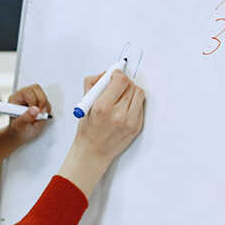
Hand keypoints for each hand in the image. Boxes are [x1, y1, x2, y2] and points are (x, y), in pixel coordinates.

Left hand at [5, 83, 52, 144]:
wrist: (21, 135)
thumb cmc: (18, 130)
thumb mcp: (20, 126)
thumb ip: (26, 117)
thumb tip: (35, 109)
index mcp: (15, 98)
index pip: (27, 92)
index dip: (33, 102)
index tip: (35, 113)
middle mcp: (23, 96)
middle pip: (36, 89)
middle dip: (41, 103)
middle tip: (39, 114)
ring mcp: (32, 98)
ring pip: (43, 95)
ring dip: (44, 108)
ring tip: (38, 118)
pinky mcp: (39, 103)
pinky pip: (47, 102)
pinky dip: (46, 111)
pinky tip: (40, 117)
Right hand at [58, 70, 144, 194]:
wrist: (93, 151)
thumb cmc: (87, 128)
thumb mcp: (83, 103)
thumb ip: (92, 83)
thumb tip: (106, 72)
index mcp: (103, 107)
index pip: (120, 80)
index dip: (117, 74)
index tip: (114, 75)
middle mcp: (118, 115)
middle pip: (131, 86)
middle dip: (123, 83)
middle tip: (116, 87)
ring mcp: (130, 122)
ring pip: (139, 94)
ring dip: (130, 91)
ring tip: (121, 97)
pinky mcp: (136, 126)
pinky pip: (140, 105)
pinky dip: (133, 103)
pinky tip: (124, 108)